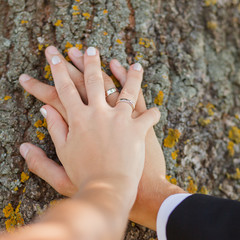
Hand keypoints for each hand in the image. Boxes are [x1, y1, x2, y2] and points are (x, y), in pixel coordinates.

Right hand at [19, 46, 169, 228]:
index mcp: (78, 119)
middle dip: (90, 61)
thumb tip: (44, 110)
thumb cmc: (84, 176)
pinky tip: (156, 105)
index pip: (64, 87)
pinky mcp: (138, 129)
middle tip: (90, 48)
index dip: (58, 69)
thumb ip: (53, 130)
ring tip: (136, 64)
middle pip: (94, 80)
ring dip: (132, 75)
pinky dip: (152, 109)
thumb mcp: (62, 155)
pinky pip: (148, 113)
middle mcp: (98, 113)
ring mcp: (120, 119)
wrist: (108, 191)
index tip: (54, 55)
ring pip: (128, 90)